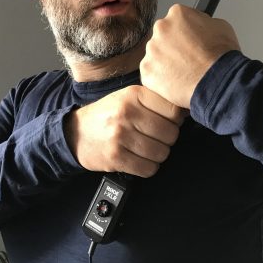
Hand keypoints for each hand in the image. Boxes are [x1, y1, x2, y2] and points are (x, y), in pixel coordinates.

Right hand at [64, 85, 184, 177]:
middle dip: (168, 138)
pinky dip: (148, 167)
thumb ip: (154, 100)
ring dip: (158, 154)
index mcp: (133, 94)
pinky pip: (148, 168)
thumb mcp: (128, 97)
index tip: (170, 121)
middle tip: (157, 137)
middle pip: (170, 133)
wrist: (75, 133)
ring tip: (147, 148)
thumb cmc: (107, 115)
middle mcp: (127, 113)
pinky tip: (140, 159)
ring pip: (161, 152)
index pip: (173, 109)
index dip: (177, 119)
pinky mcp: (116, 157)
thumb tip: (186, 110)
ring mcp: (120, 136)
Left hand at [140, 4, 240, 108]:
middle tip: (186, 59)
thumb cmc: (221, 57)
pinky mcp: (146, 70)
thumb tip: (199, 25)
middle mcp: (161, 28)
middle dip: (172, 46)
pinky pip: (151, 73)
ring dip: (165, 62)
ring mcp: (152, 50)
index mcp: (177, 14)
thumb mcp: (221, 26)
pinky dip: (160, 78)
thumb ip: (203, 22)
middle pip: (163, 36)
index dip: (185, 32)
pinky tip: (176, 81)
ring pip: (156, 55)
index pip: (177, 20)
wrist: (217, 82)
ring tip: (183, 72)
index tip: (189, 42)